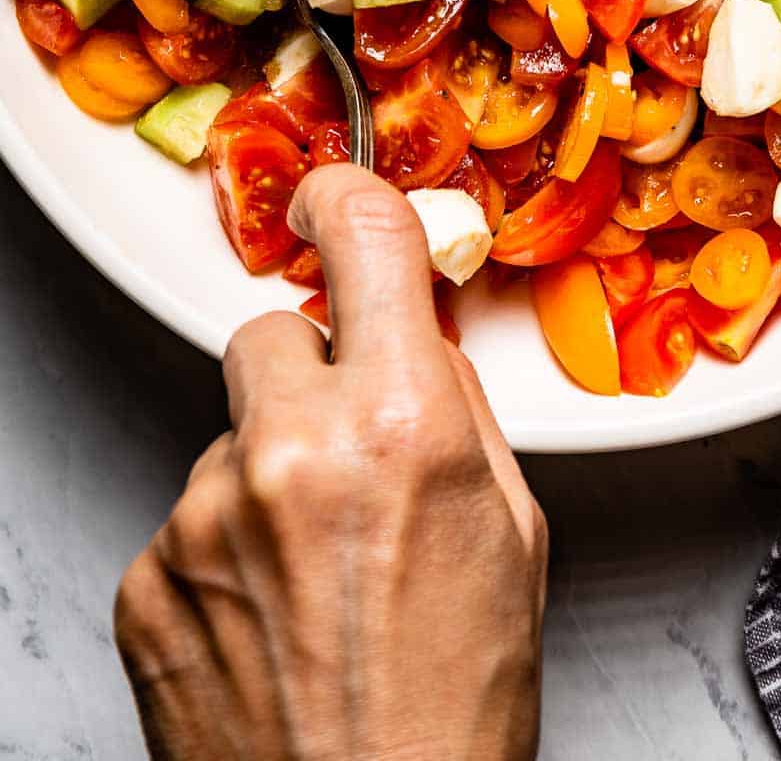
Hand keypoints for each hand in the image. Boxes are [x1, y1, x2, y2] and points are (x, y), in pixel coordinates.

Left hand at [114, 165, 546, 760]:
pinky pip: (185, 517)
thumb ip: (455, 407)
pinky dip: (222, 548)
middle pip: (268, 333)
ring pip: (229, 434)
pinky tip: (270, 614)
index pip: (364, 239)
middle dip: (307, 373)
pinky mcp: (147, 578)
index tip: (334, 193)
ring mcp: (205, 517)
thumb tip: (414, 332)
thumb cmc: (452, 707)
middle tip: (344, 453)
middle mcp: (293, 454)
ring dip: (265, 474)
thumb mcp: (512, 530)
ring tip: (313, 573)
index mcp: (402, 427)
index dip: (347, 197)